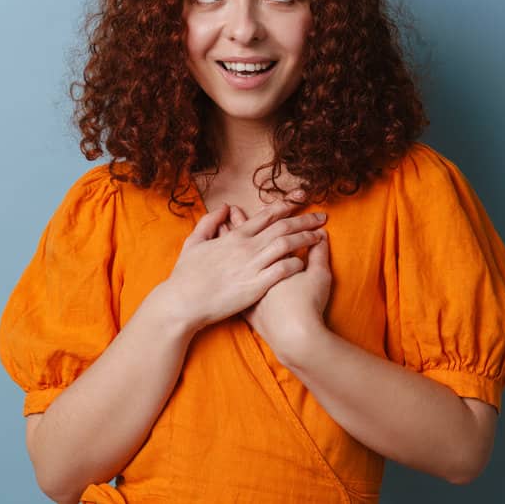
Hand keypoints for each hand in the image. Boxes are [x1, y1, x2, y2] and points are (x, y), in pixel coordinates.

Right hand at [155, 190, 325, 330]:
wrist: (182, 303)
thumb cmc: (185, 276)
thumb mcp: (193, 243)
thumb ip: (209, 223)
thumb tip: (225, 208)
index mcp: (234, 236)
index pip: (266, 215)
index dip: (287, 206)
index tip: (302, 199)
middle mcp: (246, 247)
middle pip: (283, 227)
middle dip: (305, 219)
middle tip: (322, 216)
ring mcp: (252, 266)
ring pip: (287, 245)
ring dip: (306, 238)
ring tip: (320, 235)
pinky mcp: (256, 286)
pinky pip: (282, 270)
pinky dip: (296, 263)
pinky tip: (305, 262)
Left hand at [220, 205, 332, 358]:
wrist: (293, 335)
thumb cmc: (308, 304)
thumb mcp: (319, 276)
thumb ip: (319, 255)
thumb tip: (322, 236)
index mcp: (273, 258)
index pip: (267, 231)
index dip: (263, 218)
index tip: (264, 205)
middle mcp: (255, 268)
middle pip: (245, 240)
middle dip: (239, 223)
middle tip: (233, 210)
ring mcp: (246, 287)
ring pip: (232, 260)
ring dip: (228, 244)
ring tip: (222, 231)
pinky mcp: (241, 304)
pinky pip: (228, 285)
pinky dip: (224, 273)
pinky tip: (219, 268)